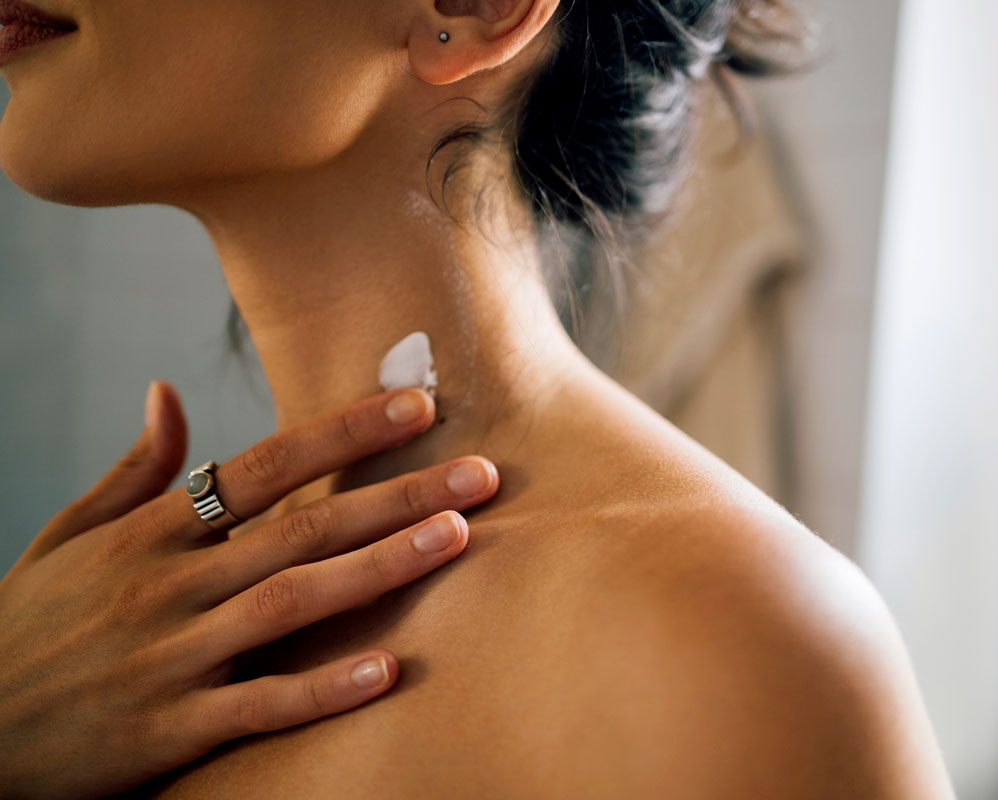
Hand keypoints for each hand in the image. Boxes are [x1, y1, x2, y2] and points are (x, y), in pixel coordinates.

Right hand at [0, 381, 498, 798]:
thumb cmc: (28, 626)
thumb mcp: (66, 535)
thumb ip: (132, 469)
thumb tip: (167, 391)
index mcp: (152, 530)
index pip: (266, 463)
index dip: (345, 430)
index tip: (417, 404)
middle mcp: (171, 583)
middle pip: (304, 525)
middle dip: (398, 494)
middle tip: (481, 472)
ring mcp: (173, 655)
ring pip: (293, 602)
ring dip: (378, 568)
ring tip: (453, 538)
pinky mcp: (171, 727)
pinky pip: (260, 706)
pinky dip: (323, 688)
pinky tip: (387, 669)